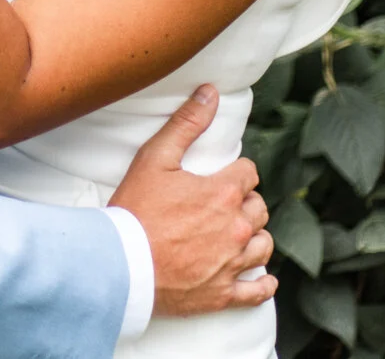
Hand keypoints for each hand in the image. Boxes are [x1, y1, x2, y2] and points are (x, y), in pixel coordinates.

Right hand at [108, 86, 275, 317]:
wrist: (122, 264)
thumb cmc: (135, 210)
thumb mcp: (155, 158)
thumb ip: (186, 123)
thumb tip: (210, 92)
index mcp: (223, 194)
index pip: (249, 174)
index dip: (236, 173)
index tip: (223, 177)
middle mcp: (236, 228)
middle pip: (259, 209)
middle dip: (245, 204)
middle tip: (224, 205)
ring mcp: (232, 263)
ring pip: (263, 245)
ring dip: (255, 237)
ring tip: (237, 235)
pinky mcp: (224, 293)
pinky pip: (257, 290)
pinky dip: (263, 284)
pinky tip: (262, 278)